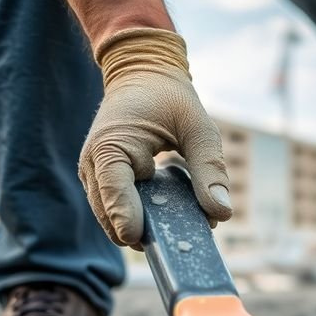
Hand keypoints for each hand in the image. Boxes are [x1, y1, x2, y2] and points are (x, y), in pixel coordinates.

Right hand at [79, 28, 230, 248]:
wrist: (144, 76)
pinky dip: (143, 218)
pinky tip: (172, 216)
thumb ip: (210, 169)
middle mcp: (94, 165)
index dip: (126, 217)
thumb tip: (222, 212)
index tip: (142, 239)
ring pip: (113, 219)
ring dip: (144, 227)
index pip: (113, 190)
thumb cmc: (171, 99)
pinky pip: (120, 211)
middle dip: (143, 230)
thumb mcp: (199, 129)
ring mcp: (95, 176)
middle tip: (182, 239)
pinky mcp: (104, 183)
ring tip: (182, 225)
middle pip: (109, 214)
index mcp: (111, 146)